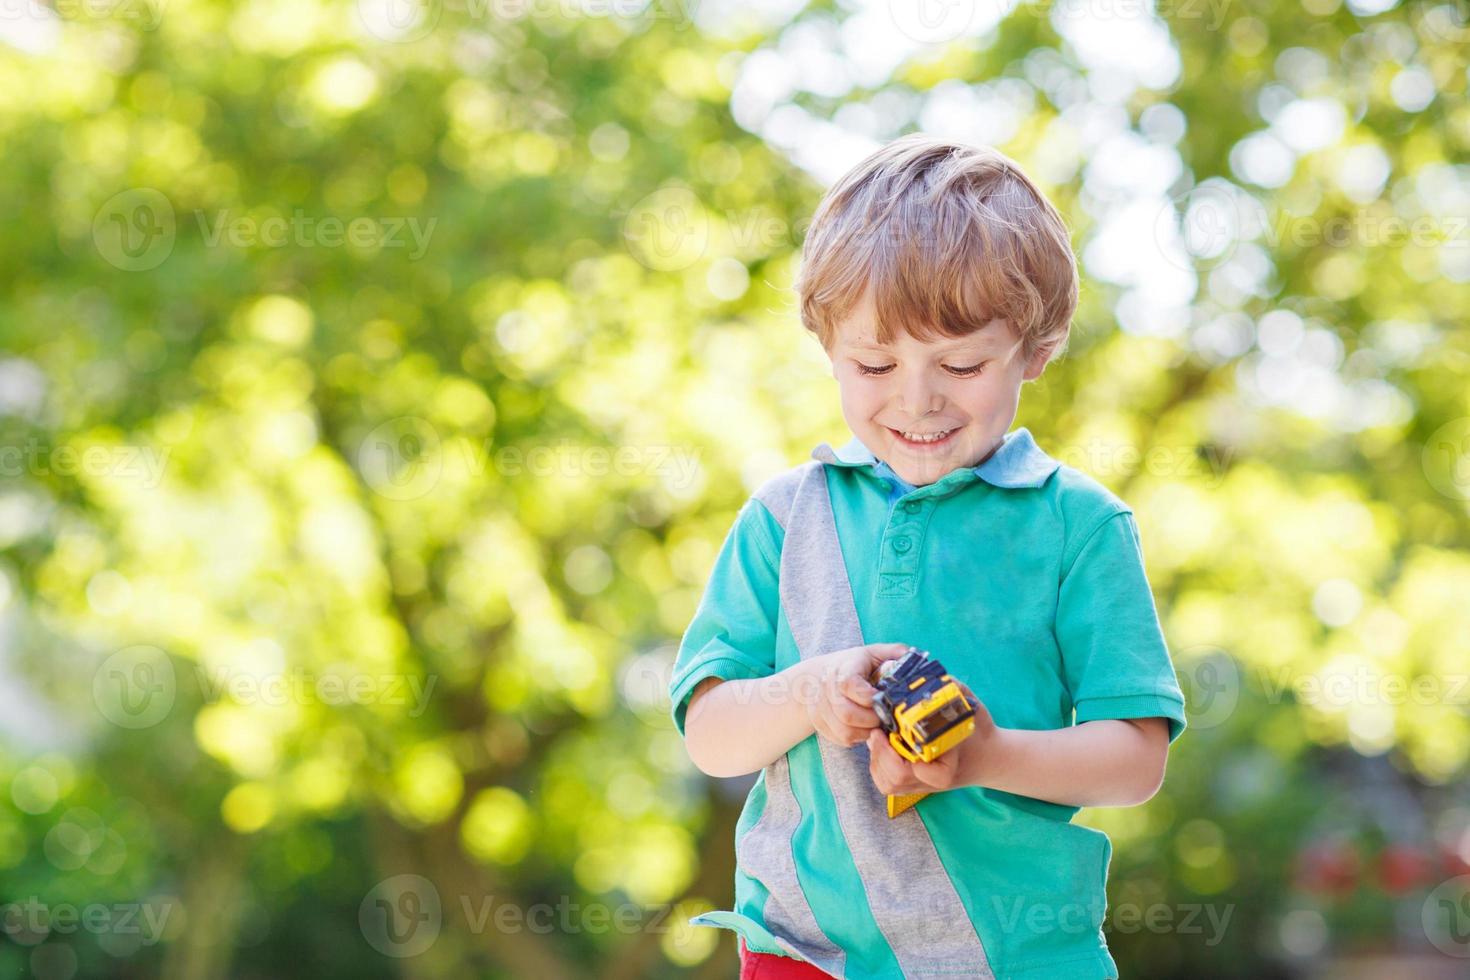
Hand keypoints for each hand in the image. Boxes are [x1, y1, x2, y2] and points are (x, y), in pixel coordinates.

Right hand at [804, 643, 910, 747]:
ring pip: (845, 731)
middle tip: (884, 717)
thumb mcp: (874, 653)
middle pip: (846, 713)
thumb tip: (918, 659)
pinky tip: (865, 727)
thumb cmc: (854, 666)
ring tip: (876, 723)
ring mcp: (822, 708)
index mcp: (844, 668)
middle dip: (871, 719)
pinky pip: (842, 739)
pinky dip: (858, 738)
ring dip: (866, 732)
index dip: (867, 696)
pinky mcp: (821, 724)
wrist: (818, 676)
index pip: (849, 684)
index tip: (881, 699)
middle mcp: (828, 688)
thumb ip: (895, 654)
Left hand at [866, 678, 997, 794]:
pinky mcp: (913, 785)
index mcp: (948, 768)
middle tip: (877, 731)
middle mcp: (932, 782)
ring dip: (877, 760)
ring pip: (888, 783)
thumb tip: (938, 677)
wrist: (988, 756)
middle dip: (882, 753)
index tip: (894, 731)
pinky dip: (878, 767)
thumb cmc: (979, 732)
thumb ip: (957, 692)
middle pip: (896, 778)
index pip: (919, 771)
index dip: (901, 753)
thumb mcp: (972, 708)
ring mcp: (921, 786)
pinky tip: (881, 748)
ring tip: (877, 738)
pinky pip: (887, 784)